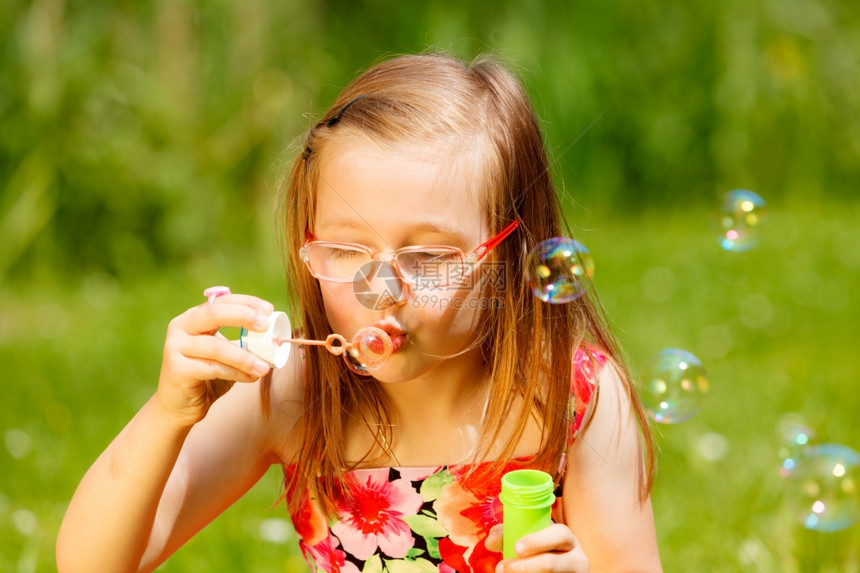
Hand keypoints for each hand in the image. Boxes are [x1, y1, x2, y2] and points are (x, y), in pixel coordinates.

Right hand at [157, 292, 274, 425]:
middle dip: (243, 316)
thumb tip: (275, 338)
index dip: (247, 303)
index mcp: (194, 317)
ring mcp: (175, 347)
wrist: (180, 406)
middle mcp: (181, 327)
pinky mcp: (176, 369)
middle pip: (213, 314)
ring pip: (216, 347)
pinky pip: (213, 368)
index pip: (222, 301)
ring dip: (245, 357)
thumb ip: (243, 342)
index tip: (269, 310)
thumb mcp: (226, 354)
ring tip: (264, 367)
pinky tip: (250, 378)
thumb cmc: (207, 376)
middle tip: (265, 326)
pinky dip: (236, 373)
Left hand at [486, 523, 588, 572]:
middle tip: (505, 567)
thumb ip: (508, 535)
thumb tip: (490, 542)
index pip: (559, 534)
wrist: (560, 570)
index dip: (537, 540)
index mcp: (567, 539)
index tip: (516, 548)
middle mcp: (575, 559)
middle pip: (552, 563)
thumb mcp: (531, 539)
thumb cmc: (541, 551)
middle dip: (526, 566)